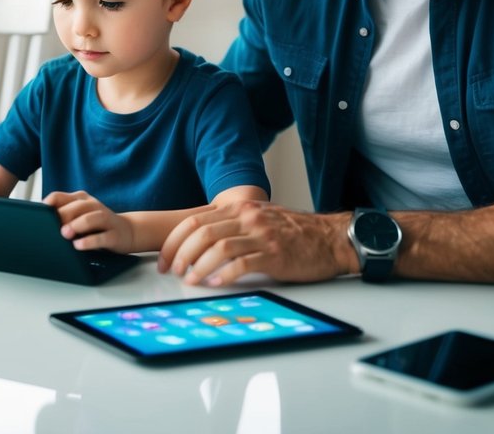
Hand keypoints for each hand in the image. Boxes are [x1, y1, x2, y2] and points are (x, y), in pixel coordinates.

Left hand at [45, 190, 135, 253]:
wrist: (128, 231)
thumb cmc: (97, 225)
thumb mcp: (79, 216)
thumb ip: (64, 215)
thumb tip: (40, 224)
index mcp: (81, 199)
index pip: (61, 196)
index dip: (49, 204)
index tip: (38, 214)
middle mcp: (94, 206)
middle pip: (76, 206)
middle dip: (63, 215)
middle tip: (51, 227)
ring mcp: (106, 219)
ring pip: (92, 218)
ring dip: (77, 225)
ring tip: (65, 234)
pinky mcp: (114, 235)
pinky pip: (102, 237)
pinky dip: (90, 241)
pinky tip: (79, 245)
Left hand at [158, 200, 354, 284]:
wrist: (330, 238)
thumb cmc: (291, 232)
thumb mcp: (256, 219)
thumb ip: (228, 225)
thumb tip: (195, 242)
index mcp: (237, 208)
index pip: (193, 221)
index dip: (173, 241)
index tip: (163, 260)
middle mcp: (246, 217)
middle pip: (200, 232)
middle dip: (180, 254)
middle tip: (172, 272)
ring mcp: (261, 234)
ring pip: (218, 247)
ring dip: (198, 265)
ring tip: (190, 280)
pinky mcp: (275, 254)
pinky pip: (243, 263)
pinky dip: (225, 275)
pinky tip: (216, 284)